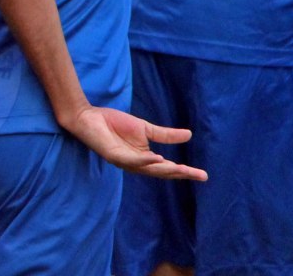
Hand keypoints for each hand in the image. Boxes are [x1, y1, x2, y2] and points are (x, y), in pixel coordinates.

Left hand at [60, 106, 207, 180]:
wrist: (89, 116)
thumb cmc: (114, 123)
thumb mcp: (145, 128)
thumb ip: (165, 135)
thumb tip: (190, 135)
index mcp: (144, 158)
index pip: (167, 168)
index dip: (184, 171)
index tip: (203, 175)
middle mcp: (135, 164)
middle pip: (161, 172)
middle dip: (180, 174)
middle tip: (200, 176)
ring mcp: (124, 161)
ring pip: (148, 169)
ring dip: (165, 170)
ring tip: (183, 169)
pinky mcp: (113, 155)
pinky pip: (130, 160)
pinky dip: (144, 161)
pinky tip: (156, 159)